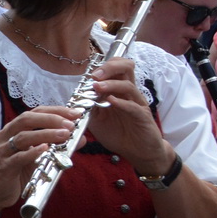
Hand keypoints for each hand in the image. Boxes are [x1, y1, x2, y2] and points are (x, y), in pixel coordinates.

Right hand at [0, 105, 78, 217]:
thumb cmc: (16, 173)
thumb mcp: (39, 158)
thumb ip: (57, 147)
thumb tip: (81, 139)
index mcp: (13, 130)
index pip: (35, 113)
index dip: (55, 111)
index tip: (75, 113)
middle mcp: (5, 137)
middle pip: (26, 119)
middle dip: (50, 119)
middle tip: (70, 125)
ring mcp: (3, 151)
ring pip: (23, 136)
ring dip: (46, 134)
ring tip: (64, 135)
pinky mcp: (4, 167)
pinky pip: (18, 157)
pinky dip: (32, 152)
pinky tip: (45, 149)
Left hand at [85, 57, 175, 173]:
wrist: (137, 151)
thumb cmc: (118, 133)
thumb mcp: (96, 119)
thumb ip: (87, 106)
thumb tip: (73, 97)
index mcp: (118, 90)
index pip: (115, 67)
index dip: (102, 66)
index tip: (87, 74)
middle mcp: (129, 93)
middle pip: (126, 67)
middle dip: (109, 66)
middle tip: (94, 75)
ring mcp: (137, 104)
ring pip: (128, 85)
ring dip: (111, 84)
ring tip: (97, 87)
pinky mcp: (143, 117)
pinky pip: (133, 106)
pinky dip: (121, 102)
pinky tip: (111, 101)